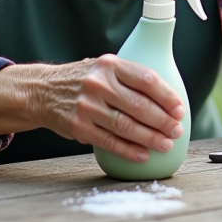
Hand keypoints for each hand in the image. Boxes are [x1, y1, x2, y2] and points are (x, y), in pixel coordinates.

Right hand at [0, 55, 184, 162]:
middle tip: (177, 130)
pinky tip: (143, 155)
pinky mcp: (79, 127)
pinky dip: (129, 150)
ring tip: (166, 144)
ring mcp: (87, 106)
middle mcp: (98, 84)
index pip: (145, 79)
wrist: (42, 91)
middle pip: (139, 105)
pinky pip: (109, 142)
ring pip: (126, 126)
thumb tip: (167, 99)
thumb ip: (129, 77)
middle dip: (162, 120)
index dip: (166, 96)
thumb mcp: (103, 67)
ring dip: (150, 138)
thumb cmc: (83, 80)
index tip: (179, 109)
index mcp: (109, 65)